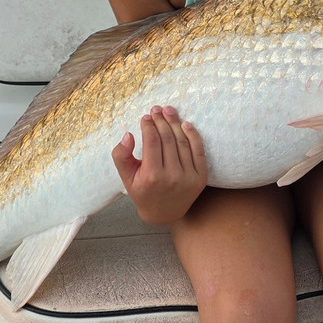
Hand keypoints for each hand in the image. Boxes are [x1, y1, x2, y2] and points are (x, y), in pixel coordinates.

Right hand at [112, 106, 207, 224]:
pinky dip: (193, 135)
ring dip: (176, 123)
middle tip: (157, 109)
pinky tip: (186, 124)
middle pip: (168, 139)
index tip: (146, 116)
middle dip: (161, 121)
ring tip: (169, 111)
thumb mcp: (126, 177)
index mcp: (152, 177)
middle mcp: (172, 177)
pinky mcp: (201, 178)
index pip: (152, 142)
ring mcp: (188, 177)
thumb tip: (128, 134)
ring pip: (183, 142)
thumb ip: (121, 156)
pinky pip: (198, 151)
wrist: (164, 213)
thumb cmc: (142, 191)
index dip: (149, 126)